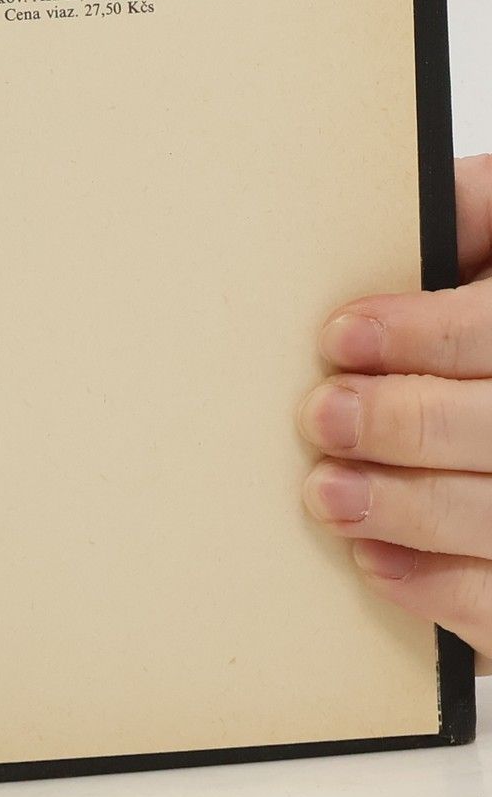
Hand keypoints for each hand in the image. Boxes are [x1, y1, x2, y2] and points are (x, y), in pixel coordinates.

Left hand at [300, 154, 491, 650]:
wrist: (480, 397)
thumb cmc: (484, 331)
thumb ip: (474, 220)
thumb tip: (421, 208)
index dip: (428, 334)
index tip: (340, 336)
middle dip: (406, 424)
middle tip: (321, 416)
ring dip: (407, 509)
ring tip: (326, 492)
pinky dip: (435, 588)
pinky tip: (372, 560)